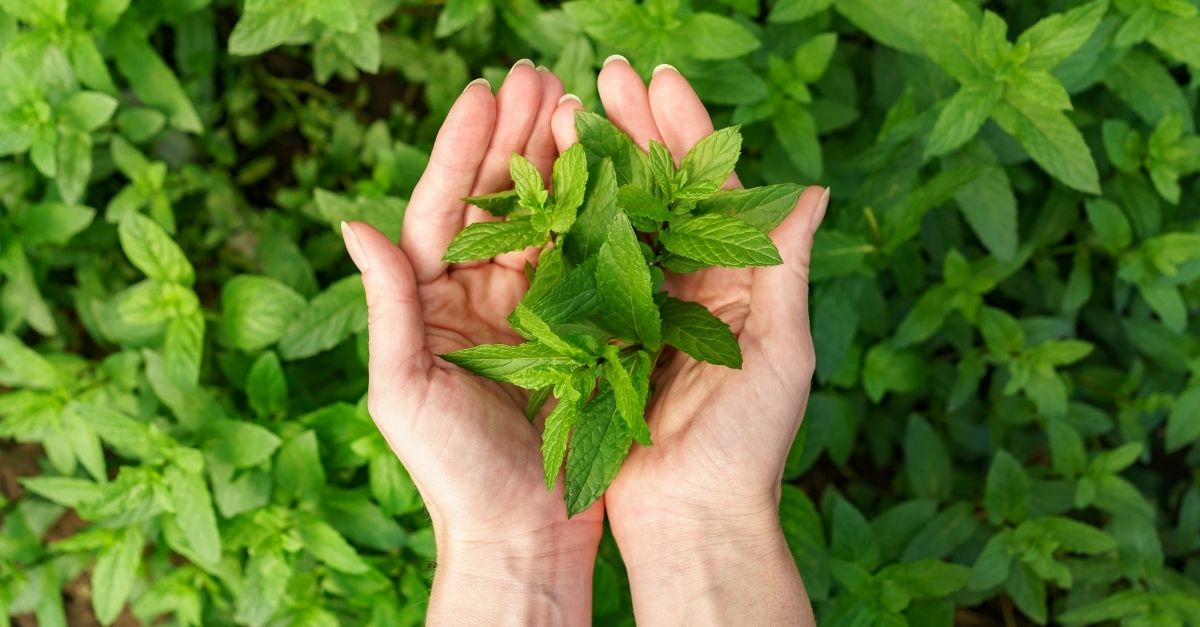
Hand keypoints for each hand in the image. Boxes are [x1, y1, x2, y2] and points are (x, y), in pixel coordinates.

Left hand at [341, 61, 601, 624]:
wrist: (520, 534)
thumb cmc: (451, 473)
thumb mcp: (404, 390)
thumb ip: (388, 306)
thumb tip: (353, 223)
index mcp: (432, 302)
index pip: (443, 209)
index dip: (462, 149)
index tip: (484, 93)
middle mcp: (480, 295)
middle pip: (498, 200)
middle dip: (517, 136)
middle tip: (541, 73)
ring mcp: (532, 310)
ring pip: (546, 220)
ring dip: (560, 161)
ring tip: (578, 102)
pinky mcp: (579, 331)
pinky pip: (587, 262)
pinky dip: (598, 215)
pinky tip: (614, 171)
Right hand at [550, 57, 825, 624]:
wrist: (690, 518)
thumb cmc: (747, 445)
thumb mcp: (780, 352)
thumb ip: (785, 269)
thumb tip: (812, 189)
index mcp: (739, 281)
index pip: (712, 189)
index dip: (685, 132)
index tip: (656, 80)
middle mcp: (690, 285)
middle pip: (661, 192)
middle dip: (635, 130)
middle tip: (604, 74)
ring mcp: (642, 309)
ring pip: (618, 221)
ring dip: (597, 166)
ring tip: (567, 111)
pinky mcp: (600, 337)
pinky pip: (584, 272)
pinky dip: (568, 228)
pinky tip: (545, 185)